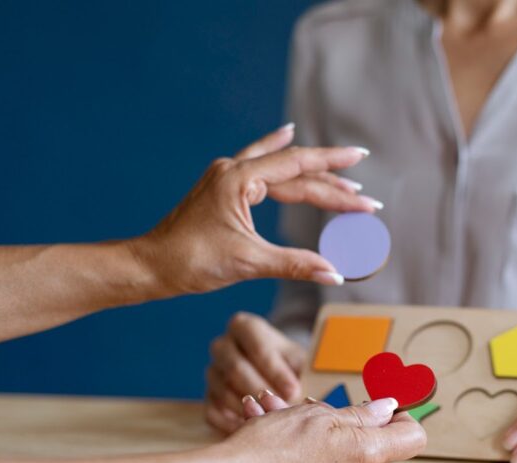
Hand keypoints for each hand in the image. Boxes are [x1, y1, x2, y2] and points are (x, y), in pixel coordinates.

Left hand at [129, 124, 380, 295]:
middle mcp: (233, 170)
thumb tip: (334, 273)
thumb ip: (295, 265)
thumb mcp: (249, 263)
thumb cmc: (191, 261)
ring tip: (344, 172)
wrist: (151, 265)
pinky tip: (286, 135)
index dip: (336, 175)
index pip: (299, 169)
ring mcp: (226, 177)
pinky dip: (278, 153)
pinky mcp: (222, 189)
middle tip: (365, 197)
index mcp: (239, 180)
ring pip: (279, 168)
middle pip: (294, 170)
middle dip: (332, 183)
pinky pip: (259, 164)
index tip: (364, 172)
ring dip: (312, 173)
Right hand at [203, 399, 426, 462]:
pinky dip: (299, 450)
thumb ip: (359, 415)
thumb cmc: (269, 449)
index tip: (382, 405)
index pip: (413, 437)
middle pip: (369, 444)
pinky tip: (266, 431)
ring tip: (274, 411)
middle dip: (341, 418)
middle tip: (307, 403)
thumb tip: (388, 410)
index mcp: (366, 456)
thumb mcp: (316, 417)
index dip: (403, 415)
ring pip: (335, 453)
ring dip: (311, 429)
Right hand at [205, 313, 305, 432]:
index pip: (256, 343)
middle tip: (282, 408)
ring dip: (249, 409)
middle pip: (235, 368)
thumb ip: (307, 368)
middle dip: (262, 390)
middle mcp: (223, 347)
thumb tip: (326, 387)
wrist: (273, 374)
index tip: (294, 389)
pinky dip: (233, 424)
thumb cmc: (290, 365)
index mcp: (244, 328)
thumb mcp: (299, 359)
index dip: (275, 368)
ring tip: (272, 423)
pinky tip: (253, 432)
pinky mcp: (208, 398)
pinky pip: (214, 412)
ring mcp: (212, 373)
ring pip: (223, 391)